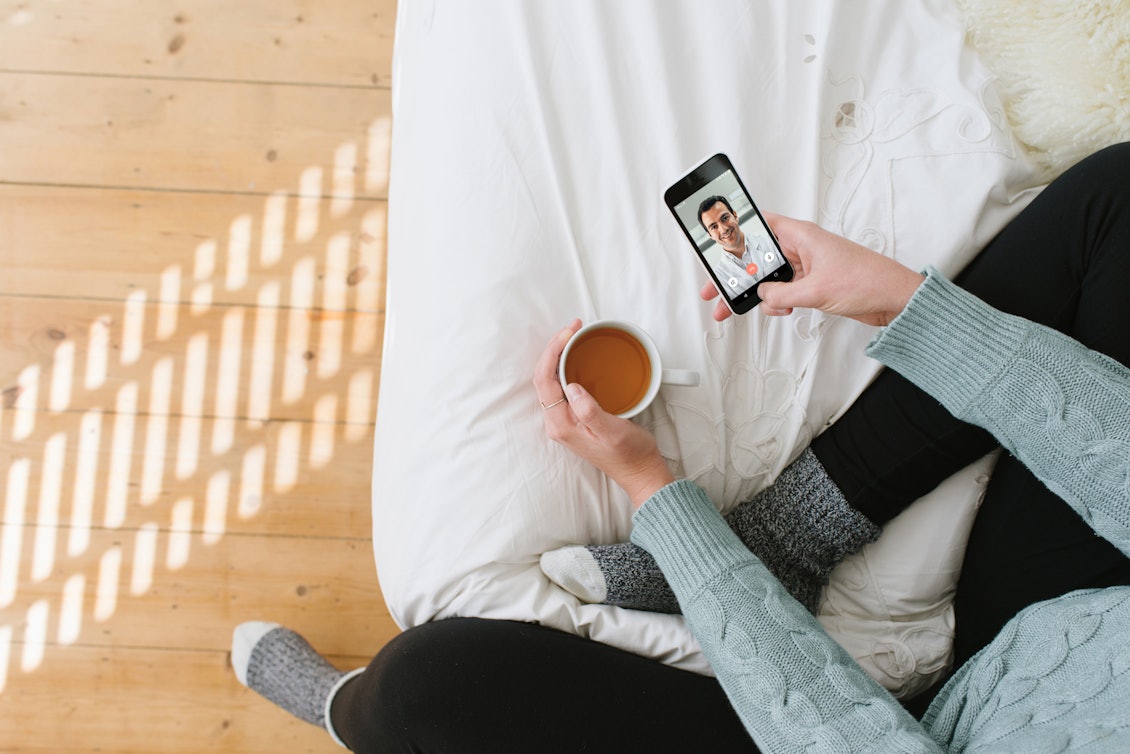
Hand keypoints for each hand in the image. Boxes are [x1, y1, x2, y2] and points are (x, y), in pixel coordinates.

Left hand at [534, 321, 674, 507]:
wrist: (639, 472)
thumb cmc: (630, 455)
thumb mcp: (613, 432)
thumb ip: (590, 411)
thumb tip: (573, 387)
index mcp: (561, 424)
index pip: (545, 379)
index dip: (553, 351)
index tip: (569, 332)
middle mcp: (557, 422)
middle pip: (543, 376)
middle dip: (554, 347)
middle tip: (573, 327)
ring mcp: (564, 420)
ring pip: (550, 379)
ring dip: (559, 355)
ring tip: (573, 335)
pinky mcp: (574, 417)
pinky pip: (561, 386)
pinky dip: (566, 366)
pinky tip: (577, 356)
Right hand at [701, 213, 924, 326]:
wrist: (895, 299)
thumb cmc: (867, 281)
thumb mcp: (815, 290)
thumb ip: (781, 294)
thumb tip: (761, 296)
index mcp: (801, 235)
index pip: (759, 224)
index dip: (735, 232)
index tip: (715, 245)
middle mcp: (802, 248)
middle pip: (757, 257)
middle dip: (735, 274)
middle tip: (713, 288)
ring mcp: (807, 267)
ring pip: (769, 278)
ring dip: (755, 294)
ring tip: (734, 307)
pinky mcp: (813, 284)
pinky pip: (784, 291)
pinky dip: (777, 302)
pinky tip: (779, 310)